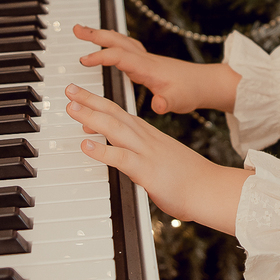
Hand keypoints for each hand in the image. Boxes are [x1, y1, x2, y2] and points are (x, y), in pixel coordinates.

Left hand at [65, 83, 250, 233]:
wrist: (210, 188)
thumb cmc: (187, 178)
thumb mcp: (159, 159)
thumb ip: (137, 152)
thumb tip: (117, 151)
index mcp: (148, 134)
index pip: (119, 112)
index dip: (98, 102)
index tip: (79, 96)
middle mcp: (145, 138)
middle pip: (113, 113)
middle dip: (89, 100)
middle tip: (69, 90)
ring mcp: (146, 152)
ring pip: (114, 129)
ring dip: (91, 116)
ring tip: (71, 107)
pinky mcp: (147, 170)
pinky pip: (121, 158)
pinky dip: (102, 150)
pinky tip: (86, 145)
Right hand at [73, 24, 239, 113]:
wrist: (204, 83)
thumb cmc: (190, 91)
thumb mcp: (178, 101)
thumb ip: (166, 103)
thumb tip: (157, 105)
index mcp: (147, 67)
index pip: (120, 56)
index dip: (101, 56)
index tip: (84, 60)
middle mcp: (145, 59)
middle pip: (117, 40)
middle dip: (95, 34)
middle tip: (76, 29)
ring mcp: (145, 59)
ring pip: (120, 41)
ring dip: (101, 35)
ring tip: (83, 31)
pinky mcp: (146, 62)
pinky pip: (124, 47)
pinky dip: (111, 42)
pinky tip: (105, 46)